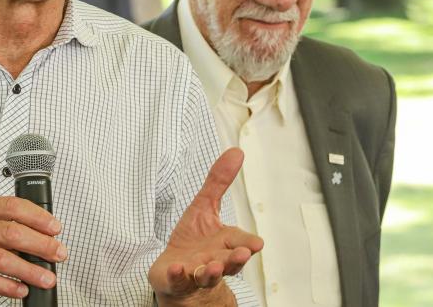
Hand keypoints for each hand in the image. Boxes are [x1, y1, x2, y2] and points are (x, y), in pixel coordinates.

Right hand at [0, 196, 66, 305]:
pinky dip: (7, 286)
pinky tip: (20, 290)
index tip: (55, 227)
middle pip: (12, 232)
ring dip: (30, 270)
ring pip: (3, 258)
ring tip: (47, 278)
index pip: (11, 206)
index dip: (38, 216)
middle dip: (42, 244)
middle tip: (59, 253)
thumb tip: (32, 232)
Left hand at [149, 148, 263, 305]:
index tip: (257, 243)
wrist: (176, 272)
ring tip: (212, 266)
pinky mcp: (175, 280)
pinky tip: (178, 269)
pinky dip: (178, 275)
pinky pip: (177, 280)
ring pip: (207, 275)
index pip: (239, 243)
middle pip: (228, 262)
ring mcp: (195, 272)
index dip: (247, 243)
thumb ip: (219, 182)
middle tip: (241, 255)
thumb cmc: (194, 239)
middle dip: (235, 260)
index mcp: (224, 244)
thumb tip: (236, 151)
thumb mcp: (204, 206)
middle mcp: (214, 261)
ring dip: (211, 271)